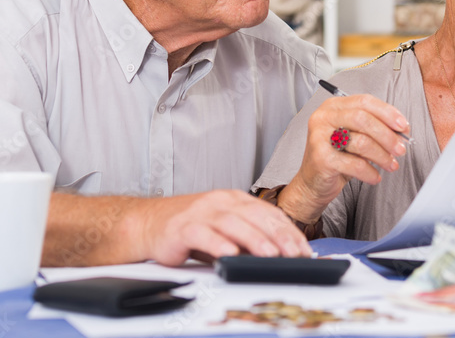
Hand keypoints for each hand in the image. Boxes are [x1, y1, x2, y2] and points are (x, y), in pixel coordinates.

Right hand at [132, 189, 311, 265]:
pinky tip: (230, 253)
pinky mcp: (183, 227)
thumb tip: (281, 254)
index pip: (269, 213)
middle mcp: (221, 202)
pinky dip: (218, 244)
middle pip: (255, 216)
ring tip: (270, 254)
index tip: (304, 249)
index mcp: (235, 199)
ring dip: (254, 240)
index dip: (289, 231)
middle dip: (279, 236)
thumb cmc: (190, 227)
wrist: (150, 224)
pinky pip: (204, 234)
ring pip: (233, 223)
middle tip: (294, 254)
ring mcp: (202, 212)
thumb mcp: (225, 229)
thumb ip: (249, 238)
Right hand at [277, 94, 409, 223]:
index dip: (388, 113)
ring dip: (382, 156)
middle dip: (387, 135)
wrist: (313, 183)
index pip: (365, 101)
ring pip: (361, 142)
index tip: (403, 126)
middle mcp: (324, 117)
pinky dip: (370, 172)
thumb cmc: (337, 157)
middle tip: (400, 149)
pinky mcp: (321, 158)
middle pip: (363, 118)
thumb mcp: (356, 137)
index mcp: (333, 106)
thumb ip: (375, 128)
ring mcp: (319, 137)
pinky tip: (375, 176)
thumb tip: (402, 130)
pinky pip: (355, 164)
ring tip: (390, 165)